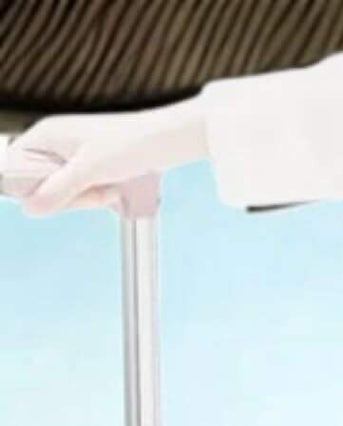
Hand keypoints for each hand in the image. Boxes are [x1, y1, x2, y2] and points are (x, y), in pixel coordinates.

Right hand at [2, 101, 207, 214]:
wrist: (162, 141)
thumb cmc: (128, 144)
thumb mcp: (90, 171)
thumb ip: (59, 189)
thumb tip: (30, 208)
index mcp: (45, 135)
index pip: (15, 166)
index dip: (30, 187)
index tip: (54, 196)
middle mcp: (53, 143)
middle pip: (41, 184)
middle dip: (70, 196)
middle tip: (94, 189)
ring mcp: (70, 156)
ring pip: (64, 191)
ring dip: (87, 197)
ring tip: (108, 186)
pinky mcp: (87, 167)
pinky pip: (81, 191)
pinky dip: (97, 195)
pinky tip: (112, 189)